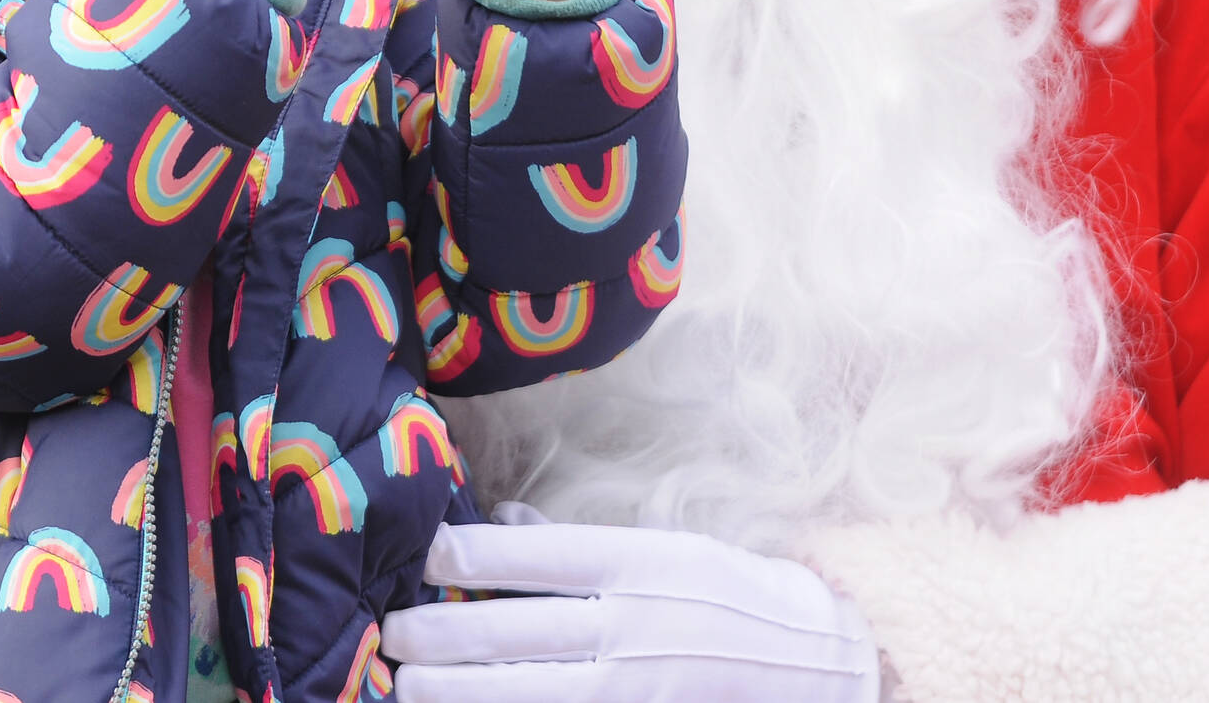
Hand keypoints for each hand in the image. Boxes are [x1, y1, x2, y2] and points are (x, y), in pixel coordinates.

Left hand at [380, 514, 880, 702]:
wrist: (817, 659)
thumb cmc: (724, 595)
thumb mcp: (661, 547)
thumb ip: (574, 542)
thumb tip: (498, 522)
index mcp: (629, 561)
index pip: (522, 556)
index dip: (458, 557)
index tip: (419, 558)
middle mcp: (628, 622)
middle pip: (507, 632)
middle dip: (436, 637)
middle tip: (391, 637)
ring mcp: (634, 684)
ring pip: (521, 693)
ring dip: (454, 693)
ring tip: (409, 686)